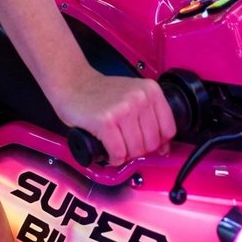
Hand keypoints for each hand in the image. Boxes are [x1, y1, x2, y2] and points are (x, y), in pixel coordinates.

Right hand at [53, 69, 176, 166]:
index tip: (145, 142)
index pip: (168, 130)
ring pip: (135, 151)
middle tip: (124, 142)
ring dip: (124, 154)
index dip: (157, 143)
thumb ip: (151, 117)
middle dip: (138, 150)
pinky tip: (107, 149)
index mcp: (151, 90)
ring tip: (114, 143)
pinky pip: (118, 154)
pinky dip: (113, 158)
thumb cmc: (102, 93)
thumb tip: (164, 148)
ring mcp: (123, 109)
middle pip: (152, 144)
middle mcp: (140, 97)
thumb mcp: (133, 96)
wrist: (73, 83)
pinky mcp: (106, 121)